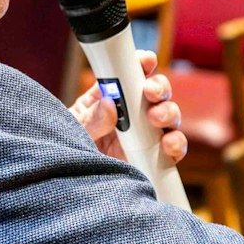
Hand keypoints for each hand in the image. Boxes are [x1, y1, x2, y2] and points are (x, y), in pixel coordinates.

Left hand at [70, 49, 186, 164]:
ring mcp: (146, 135)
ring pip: (170, 116)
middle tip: (150, 92)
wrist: (70, 182)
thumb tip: (110, 104)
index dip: (142, 64)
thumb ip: (90, 119)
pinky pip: (173, 148)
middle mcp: (134, 113)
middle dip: (158, 88)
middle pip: (156, 92)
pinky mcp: (155, 157)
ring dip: (168, 113)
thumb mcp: (72, 131)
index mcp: (111, 98)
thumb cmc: (68, 150)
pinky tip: (168, 146)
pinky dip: (175, 145)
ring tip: (157, 119)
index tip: (145, 61)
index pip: (131, 74)